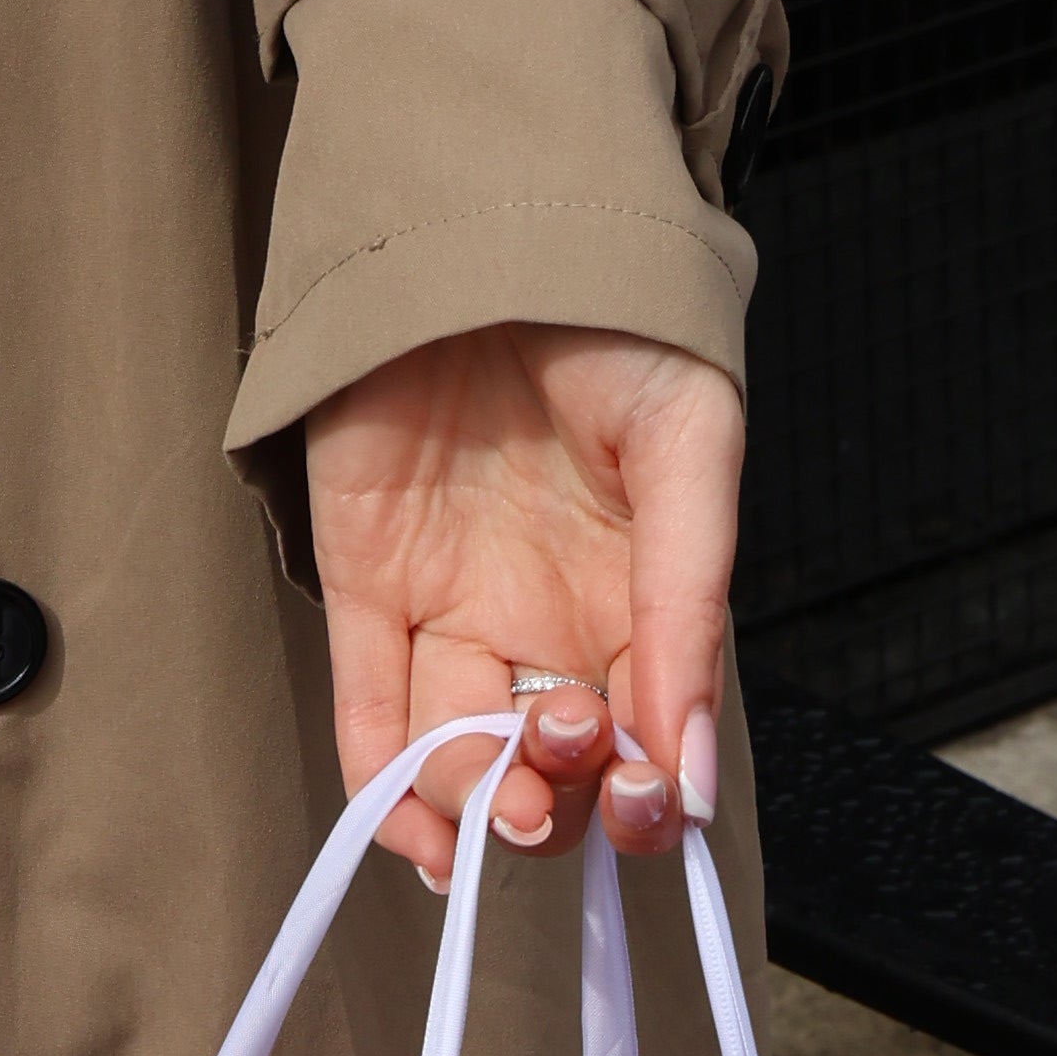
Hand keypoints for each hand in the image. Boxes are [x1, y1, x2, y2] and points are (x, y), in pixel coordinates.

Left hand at [302, 324, 744, 888]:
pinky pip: (370, 718)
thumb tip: (691, 770)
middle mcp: (546, 619)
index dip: (641, 793)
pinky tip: (419, 836)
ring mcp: (452, 610)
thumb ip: (689, 606)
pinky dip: (388, 792)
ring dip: (479, 806)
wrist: (495, 219)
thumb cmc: (616, 318)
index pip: (641, 734)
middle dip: (558, 802)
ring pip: (460, 759)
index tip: (642, 800)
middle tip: (562, 748)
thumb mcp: (688, 447)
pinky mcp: (365, 591)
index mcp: (637, 594)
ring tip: (499, 787)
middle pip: (550, 767)